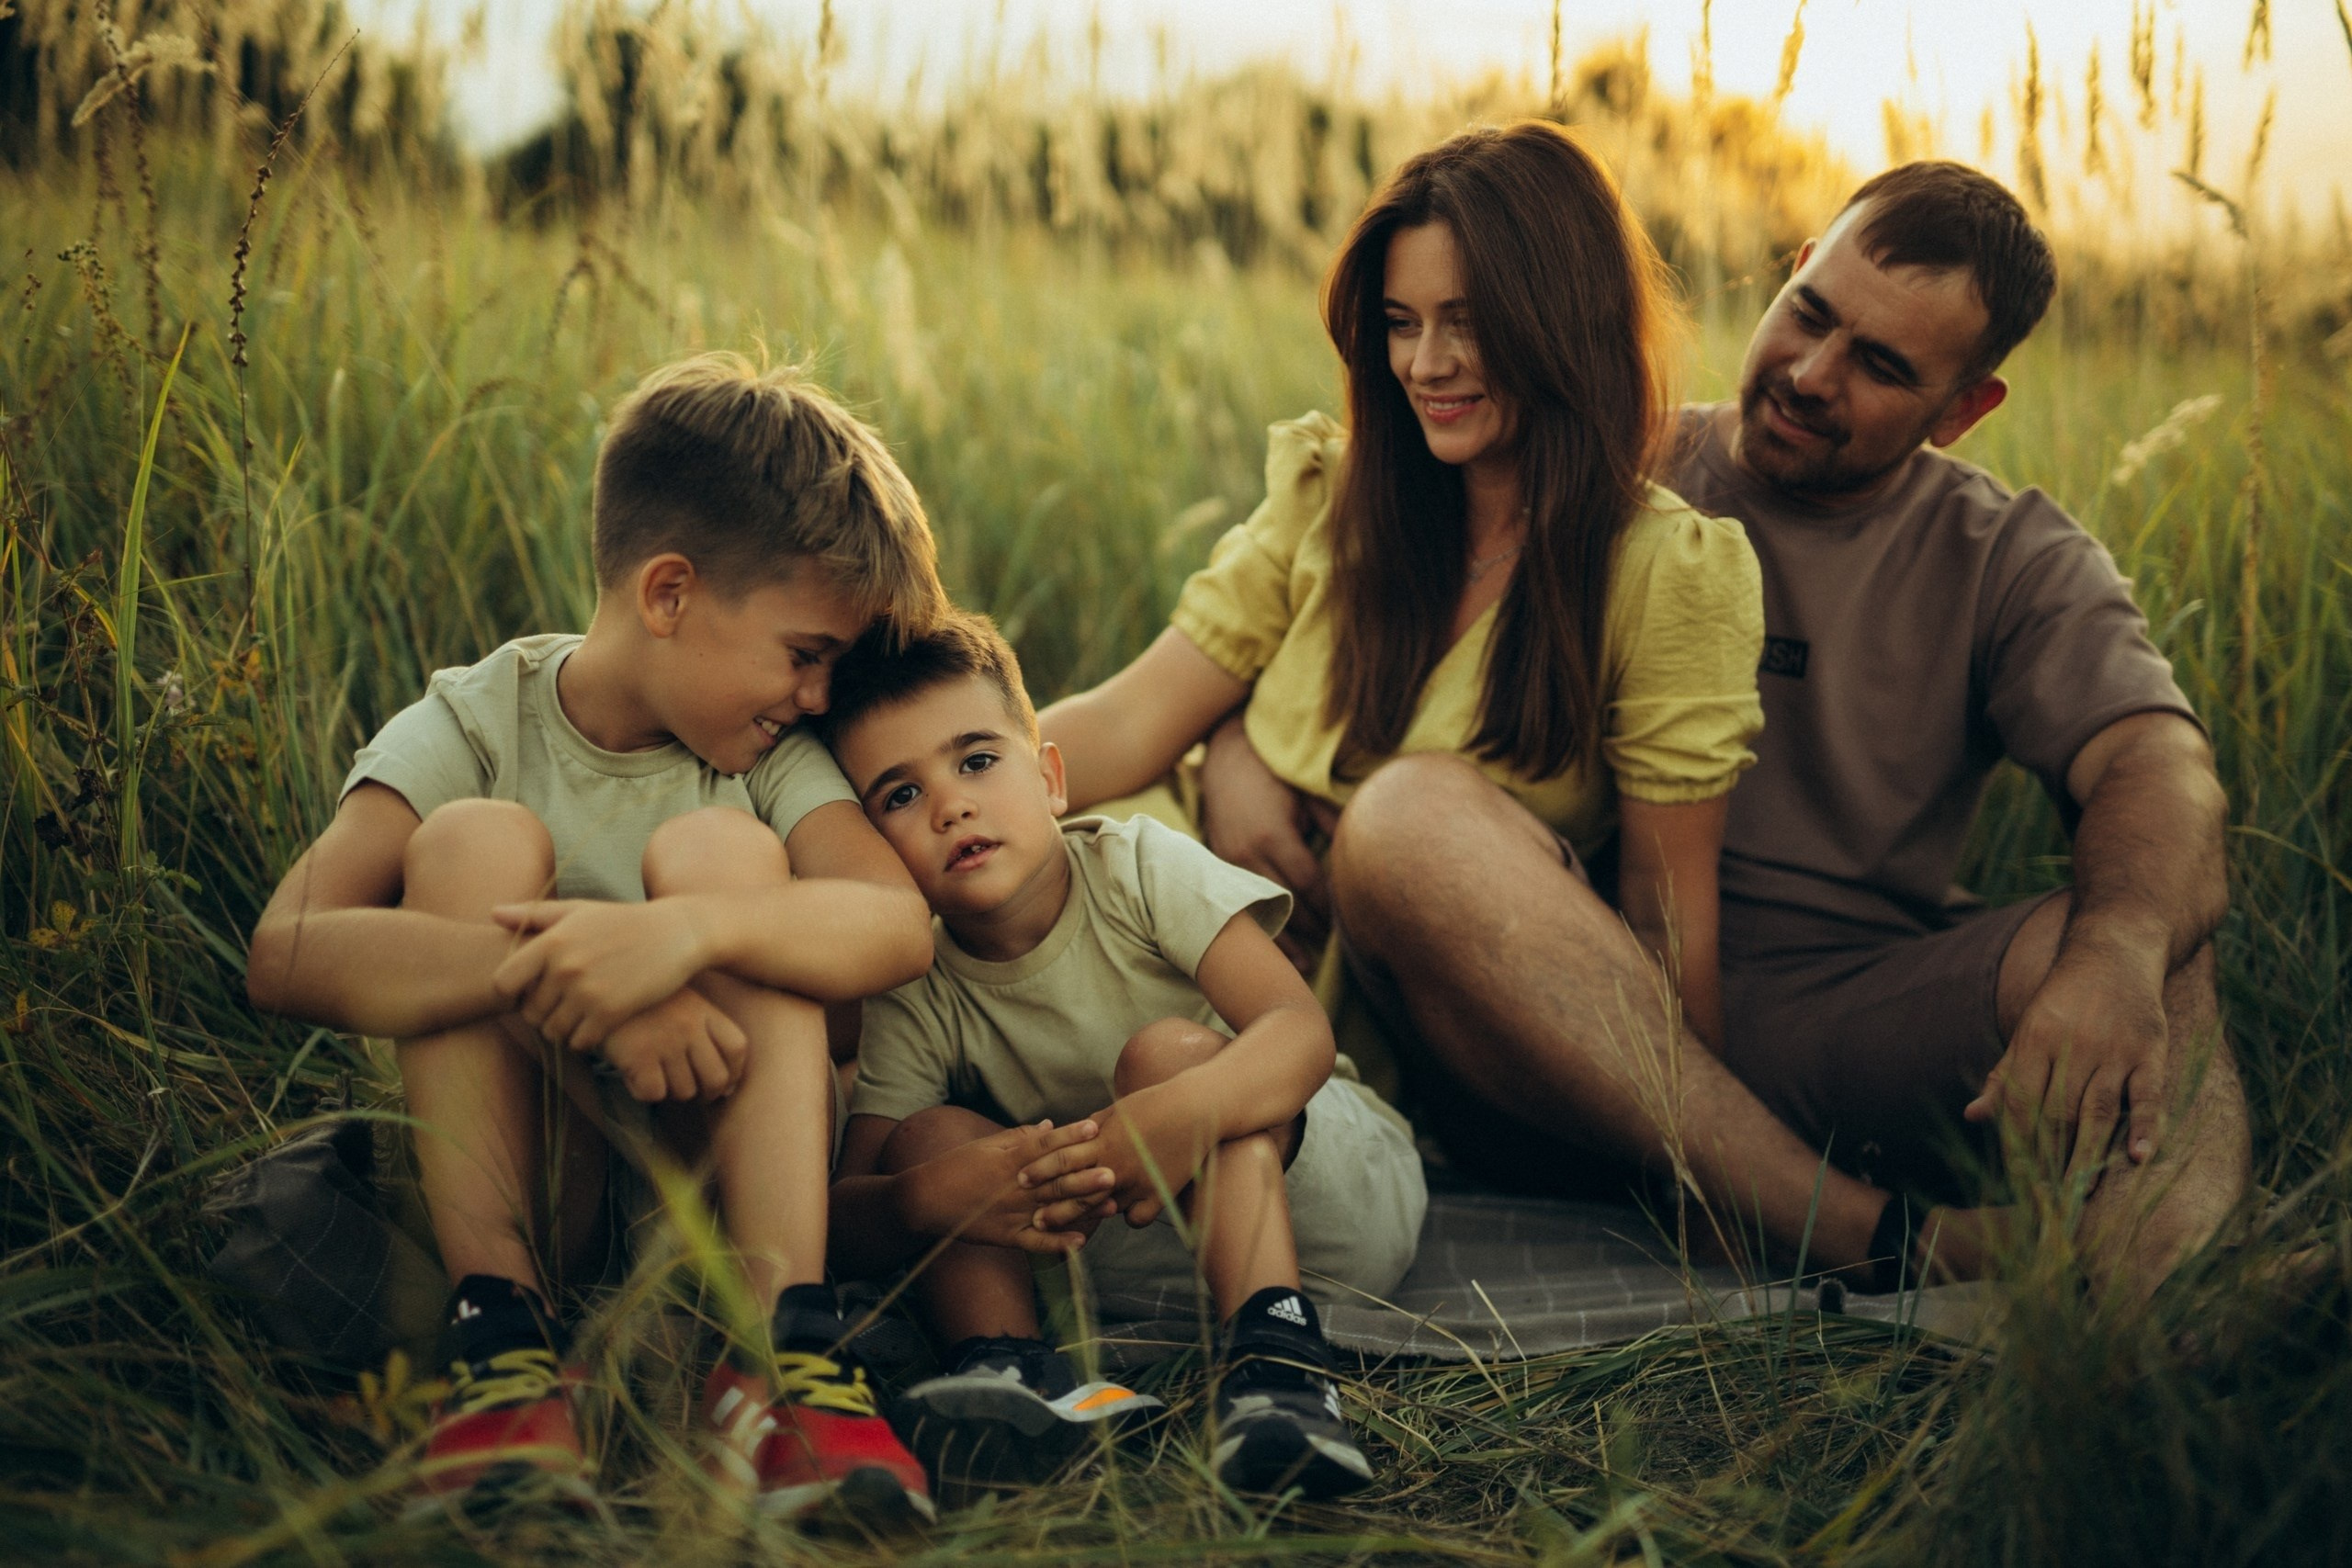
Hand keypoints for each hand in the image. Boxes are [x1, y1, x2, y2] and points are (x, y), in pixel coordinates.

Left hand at [491, 898, 709, 1049]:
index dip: (512, 993)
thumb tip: (493, 913)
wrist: (678, 933)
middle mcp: (565, 967)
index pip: (503, 983)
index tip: (531, 990)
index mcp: (551, 941)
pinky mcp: (611, 1013)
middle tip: (563, 1006)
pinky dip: (585, 1039)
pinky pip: (579, 1042)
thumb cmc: (624, 921)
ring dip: (564, 1029)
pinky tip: (598, 1024)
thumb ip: (535, 914)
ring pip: (553, 1031)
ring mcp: (588, 992)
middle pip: (530, 1013)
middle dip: (543, 1014)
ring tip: (580, 1016)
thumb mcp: (580, 910)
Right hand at [599, 986, 747, 1102]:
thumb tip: (728, 1089)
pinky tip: (631, 1073)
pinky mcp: (639, 1054)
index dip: (733, 1073)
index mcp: (704, 1009)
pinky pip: (653, 1093)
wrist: (595, 985)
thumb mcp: (678, 1004)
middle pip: (716, 1078)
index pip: (737, 1049)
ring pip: (684, 1091)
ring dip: (669, 1090)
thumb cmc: (638, 1002)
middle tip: (685, 1089)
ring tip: (652, 1073)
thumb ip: (703, 1035)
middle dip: (704, 1093)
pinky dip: (642, 1090)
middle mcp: (689, 1025)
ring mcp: (666, 1039)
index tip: (721, 1082)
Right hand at [898, 1120, 1117, 1253]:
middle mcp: (1014, 1186)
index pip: (1044, 1145)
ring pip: (1052, 1209)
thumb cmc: (957, 1165)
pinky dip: (1057, 1244)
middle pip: (1055, 1180)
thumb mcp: (987, 1145)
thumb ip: (1020, 1136)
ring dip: (1081, 1207)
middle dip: (1085, 1176)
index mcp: (1010, 1159)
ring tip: (1109, 1204)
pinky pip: (1035, 1242)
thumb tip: (1049, 1125)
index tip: (1094, 1127)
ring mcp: (1012, 1213)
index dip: (1069, 1136)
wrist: (926, 1199)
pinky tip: (1081, 1243)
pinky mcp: (1006, 1236)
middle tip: (1114, 1170)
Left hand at [1028, 1082, 1219, 1228]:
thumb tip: (1074, 1135)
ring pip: (1103, 1209)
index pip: (1062, 1159)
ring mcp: (1137, 1183)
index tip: (1021, 1179)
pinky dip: (1129, 1217)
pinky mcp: (1158, 1194)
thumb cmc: (1155, 1102)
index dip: (1040, 1171)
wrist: (1196, 1108)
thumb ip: (1094, 1128)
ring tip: (1069, 1230)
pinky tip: (1123, 1214)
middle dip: (1054, 1208)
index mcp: (1103, 1141)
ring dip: (1084, 1220)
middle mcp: (1116, 1165)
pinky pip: (1136, 1217)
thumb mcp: (1117, 1111)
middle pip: (1076, 1192)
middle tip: (1036, 1220)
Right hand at [1199, 714, 1328, 971]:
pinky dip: (1259, 922)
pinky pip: (1240, 902)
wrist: (1226, 754)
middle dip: (1311, 928)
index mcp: (1273, 836)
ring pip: (1259, 910)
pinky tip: (1274, 942)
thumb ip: (1332, 824)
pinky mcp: (1217, 862)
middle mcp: (1247, 854)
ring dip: (1284, 937)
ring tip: (1305, 965)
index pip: (1308, 885)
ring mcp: (1227, 861)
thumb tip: (1360, 852)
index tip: (1347, 923)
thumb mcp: (1308, 793)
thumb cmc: (1274, 770)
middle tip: (1334, 949)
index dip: (1328, 907)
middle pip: (1285, 904)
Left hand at [1966, 940, 2169, 1181]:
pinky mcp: (2150, 1051)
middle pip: (2058, 1114)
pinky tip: (2139, 1158)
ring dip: (2089, 1156)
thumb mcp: (2027, 1031)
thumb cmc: (2064, 1000)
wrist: (2114, 951)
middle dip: (2051, 1161)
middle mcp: (2073, 1046)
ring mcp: (2115, 1050)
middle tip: (2048, 1205)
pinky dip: (2144, 1127)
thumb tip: (1972, 1117)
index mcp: (2035, 1040)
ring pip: (2098, 1111)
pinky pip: (2147, 1095)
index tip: (2018, 1185)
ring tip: (2082, 1196)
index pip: (2022, 1105)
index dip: (2019, 1147)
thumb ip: (2006, 1077)